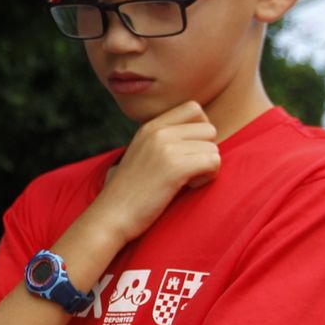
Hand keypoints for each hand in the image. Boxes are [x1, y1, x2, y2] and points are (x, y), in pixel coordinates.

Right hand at [92, 101, 219, 244]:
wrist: (110, 216)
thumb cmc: (129, 193)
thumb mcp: (141, 155)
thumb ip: (163, 140)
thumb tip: (197, 136)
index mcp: (149, 127)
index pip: (193, 108)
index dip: (200, 130)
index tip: (189, 151)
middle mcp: (158, 132)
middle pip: (208, 128)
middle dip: (205, 150)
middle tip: (188, 170)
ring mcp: (166, 148)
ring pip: (213, 148)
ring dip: (206, 167)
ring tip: (185, 181)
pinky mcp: (175, 167)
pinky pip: (213, 162)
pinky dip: (207, 177)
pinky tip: (188, 187)